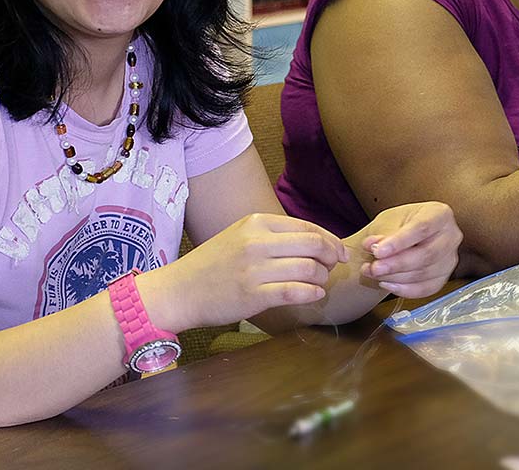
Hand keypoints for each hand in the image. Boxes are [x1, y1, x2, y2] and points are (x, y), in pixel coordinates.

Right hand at [162, 213, 347, 328]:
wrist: (179, 291)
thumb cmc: (212, 265)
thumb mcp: (240, 236)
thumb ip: (273, 235)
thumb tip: (314, 241)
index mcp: (256, 222)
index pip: (307, 226)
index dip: (330, 240)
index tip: (340, 252)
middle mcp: (256, 242)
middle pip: (313, 244)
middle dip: (331, 257)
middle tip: (333, 267)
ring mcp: (255, 269)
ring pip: (309, 269)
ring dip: (322, 277)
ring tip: (319, 283)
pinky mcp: (253, 295)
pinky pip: (296, 292)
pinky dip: (312, 293)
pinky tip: (315, 295)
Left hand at [356, 201, 461, 297]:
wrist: (401, 239)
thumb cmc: (399, 224)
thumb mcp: (389, 220)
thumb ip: (383, 234)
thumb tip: (373, 246)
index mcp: (439, 214)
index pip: (422, 228)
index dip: (399, 242)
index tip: (378, 251)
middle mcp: (450, 236)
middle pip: (427, 254)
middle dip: (397, 264)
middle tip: (374, 268)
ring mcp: (449, 259)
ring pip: (424, 273)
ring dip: (395, 277)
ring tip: (373, 273)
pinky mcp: (443, 277)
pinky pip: (425, 289)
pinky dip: (404, 289)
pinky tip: (387, 283)